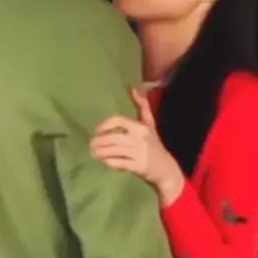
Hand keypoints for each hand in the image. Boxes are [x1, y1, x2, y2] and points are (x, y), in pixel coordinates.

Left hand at [90, 89, 184, 205]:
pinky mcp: (137, 166)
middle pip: (114, 137)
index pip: (119, 120)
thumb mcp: (150, 124)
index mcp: (141, 127)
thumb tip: (133, 88)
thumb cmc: (154, 145)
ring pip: (114, 150)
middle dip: (99, 141)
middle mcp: (139, 138)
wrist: (166, 169)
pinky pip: (119, 163)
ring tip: (93, 153)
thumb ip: (142, 106)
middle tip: (91, 144)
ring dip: (101, 152)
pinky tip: (104, 161)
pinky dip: (110, 162)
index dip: (105, 124)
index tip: (97, 131)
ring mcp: (139, 153)